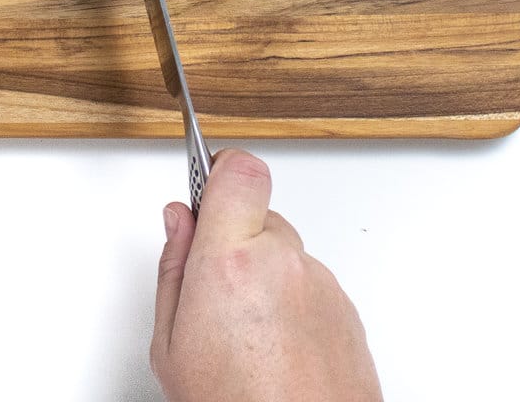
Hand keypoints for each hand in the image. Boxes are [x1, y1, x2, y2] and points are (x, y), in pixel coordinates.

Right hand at [151, 150, 381, 401]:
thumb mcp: (170, 344)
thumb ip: (173, 266)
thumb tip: (178, 220)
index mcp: (231, 262)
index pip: (240, 169)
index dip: (221, 169)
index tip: (207, 181)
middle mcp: (284, 263)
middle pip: (259, 213)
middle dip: (235, 237)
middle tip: (215, 288)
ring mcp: (323, 286)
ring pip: (286, 251)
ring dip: (266, 274)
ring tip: (247, 335)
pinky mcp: (348, 311)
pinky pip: (311, 284)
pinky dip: (293, 303)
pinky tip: (276, 349)